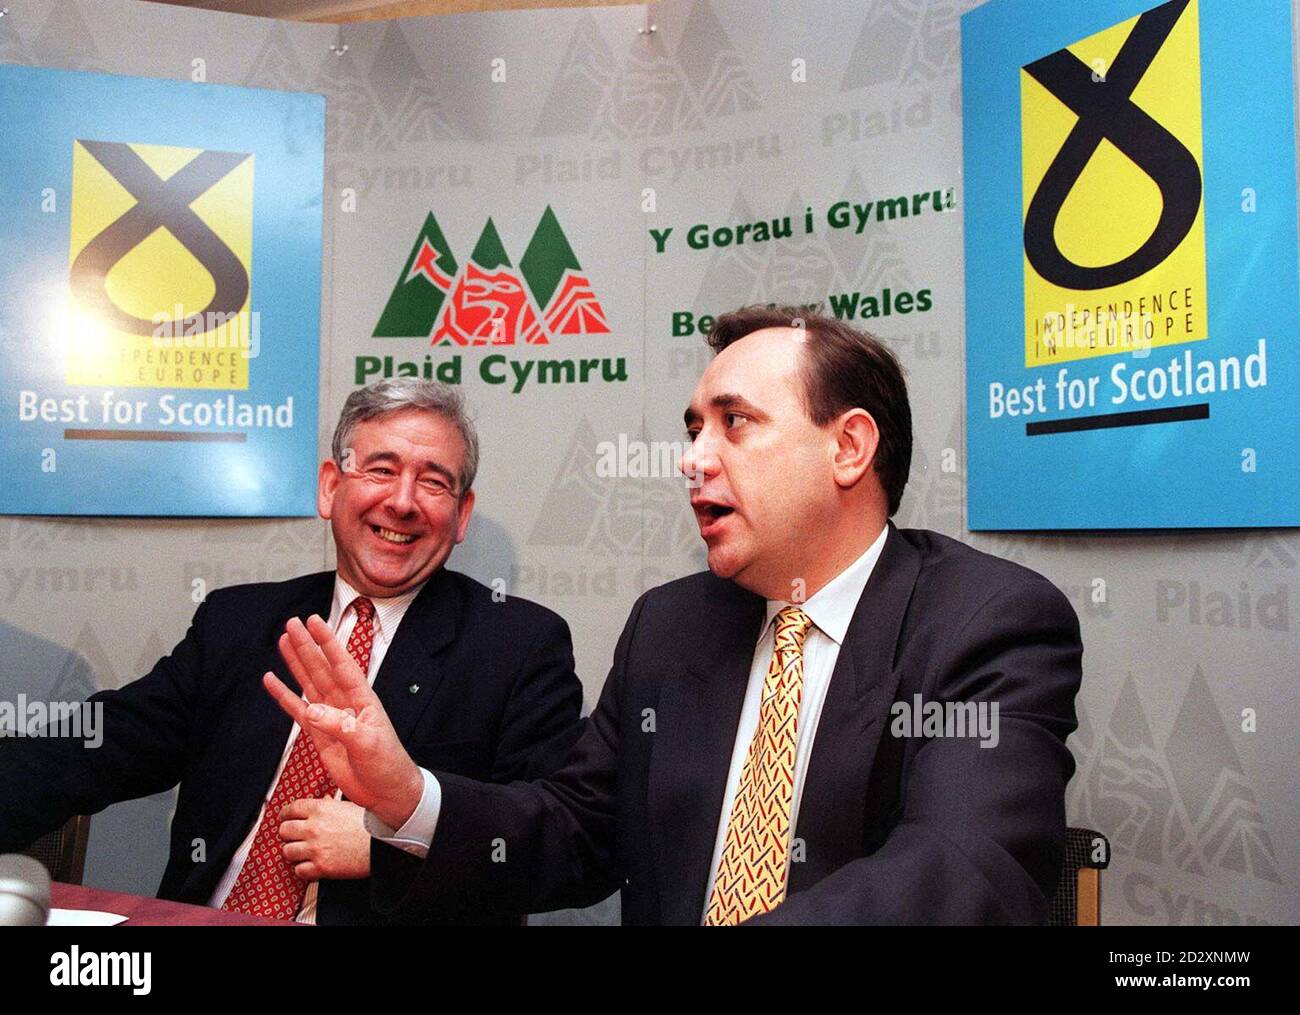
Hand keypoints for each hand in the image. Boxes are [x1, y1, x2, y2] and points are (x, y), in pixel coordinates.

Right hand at [263, 615, 423, 829]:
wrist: (387, 792)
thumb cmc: (388, 765)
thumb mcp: (368, 744)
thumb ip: (341, 727)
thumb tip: (312, 710)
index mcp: (363, 700)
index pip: (342, 664)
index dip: (328, 643)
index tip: (315, 622)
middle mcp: (346, 703)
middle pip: (321, 668)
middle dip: (307, 645)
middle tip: (292, 623)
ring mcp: (331, 717)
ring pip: (309, 683)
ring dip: (296, 663)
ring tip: (283, 641)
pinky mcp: (320, 735)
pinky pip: (298, 710)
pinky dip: (285, 696)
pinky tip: (272, 681)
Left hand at [278, 797, 370, 880]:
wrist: (383, 843)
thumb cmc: (371, 824)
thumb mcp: (350, 806)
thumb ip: (331, 805)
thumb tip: (324, 801)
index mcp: (320, 809)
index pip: (290, 809)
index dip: (285, 814)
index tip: (285, 818)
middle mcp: (314, 828)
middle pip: (284, 831)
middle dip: (288, 833)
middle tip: (294, 836)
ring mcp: (316, 849)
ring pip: (287, 852)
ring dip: (294, 852)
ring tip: (303, 852)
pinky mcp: (321, 867)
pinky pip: (299, 870)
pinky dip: (303, 869)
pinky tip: (311, 865)